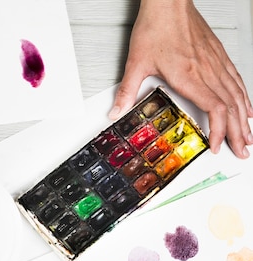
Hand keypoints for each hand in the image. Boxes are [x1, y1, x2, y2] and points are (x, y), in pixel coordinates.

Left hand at [109, 0, 252, 157]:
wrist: (168, 3)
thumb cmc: (155, 27)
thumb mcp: (136, 63)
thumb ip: (128, 91)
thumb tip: (117, 111)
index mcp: (188, 75)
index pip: (214, 108)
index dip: (219, 130)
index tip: (217, 145)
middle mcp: (206, 70)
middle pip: (230, 107)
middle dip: (238, 132)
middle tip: (242, 150)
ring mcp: (215, 62)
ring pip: (237, 94)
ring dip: (244, 118)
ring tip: (248, 136)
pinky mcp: (217, 55)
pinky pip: (236, 79)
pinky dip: (243, 96)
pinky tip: (246, 106)